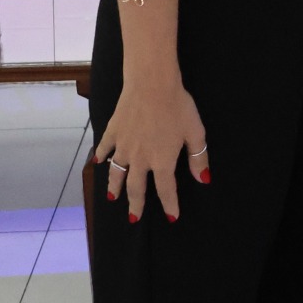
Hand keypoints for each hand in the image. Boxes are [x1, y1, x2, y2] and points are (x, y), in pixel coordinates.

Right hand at [93, 77, 209, 221]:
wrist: (151, 85)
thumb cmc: (178, 107)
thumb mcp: (195, 132)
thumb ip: (198, 158)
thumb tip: (203, 180)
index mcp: (162, 160)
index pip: (165, 189)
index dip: (169, 204)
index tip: (172, 216)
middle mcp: (139, 158)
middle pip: (136, 187)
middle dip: (136, 204)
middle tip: (134, 218)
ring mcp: (123, 146)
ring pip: (116, 173)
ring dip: (114, 187)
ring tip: (113, 197)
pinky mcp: (112, 132)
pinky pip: (105, 148)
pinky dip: (101, 156)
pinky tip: (98, 161)